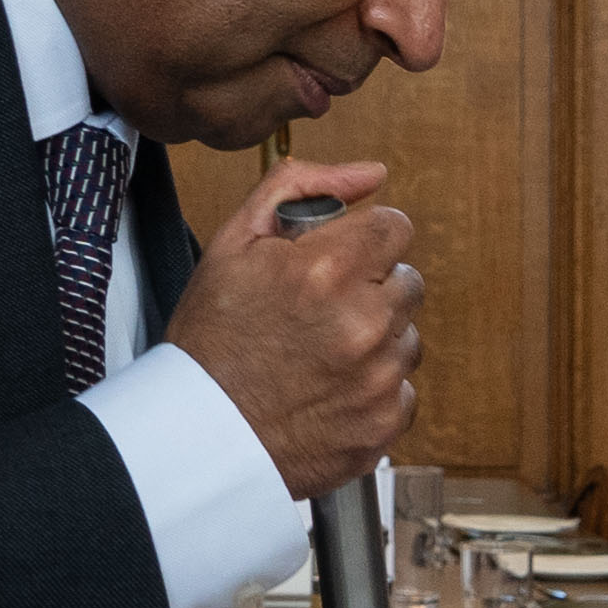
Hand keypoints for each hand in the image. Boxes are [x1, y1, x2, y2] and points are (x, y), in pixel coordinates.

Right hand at [168, 162, 417, 500]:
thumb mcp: (234, 243)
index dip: (363, 241)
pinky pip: (403, 389)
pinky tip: (328, 390)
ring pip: (407, 336)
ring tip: (319, 353)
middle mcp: (363, 322)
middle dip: (369, 288)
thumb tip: (371, 174)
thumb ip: (303, 189)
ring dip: (375, 339)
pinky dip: (373, 389)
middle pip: (406, 280)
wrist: (200, 433)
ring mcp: (379, 377)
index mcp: (327, 270)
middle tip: (318, 311)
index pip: (394, 227)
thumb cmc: (211, 339)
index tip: (337, 262)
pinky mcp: (385, 422)